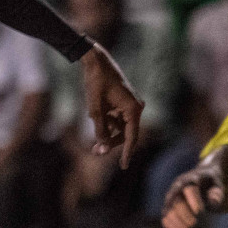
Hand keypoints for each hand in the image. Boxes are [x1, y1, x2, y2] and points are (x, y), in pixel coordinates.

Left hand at [79, 44, 143, 167]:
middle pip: (126, 133)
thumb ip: (100, 129)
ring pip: (120, 126)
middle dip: (111, 142)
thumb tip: (103, 148)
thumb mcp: (95, 109)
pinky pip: (116, 117)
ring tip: (92, 136)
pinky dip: (106, 120)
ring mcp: (130, 104)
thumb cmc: (95, 83)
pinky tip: (95, 113)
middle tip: (95, 152)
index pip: (132, 137)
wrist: (95, 61)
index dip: (127, 153)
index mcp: (133, 109)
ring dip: (107, 132)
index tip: (123, 166)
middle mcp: (135, 107)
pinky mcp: (123, 102)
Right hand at [162, 164, 224, 227]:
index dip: (193, 200)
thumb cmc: (211, 185)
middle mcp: (177, 187)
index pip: (189, 188)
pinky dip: (171, 226)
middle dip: (184, 214)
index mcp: (191, 180)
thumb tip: (213, 201)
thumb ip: (217, 193)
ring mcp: (171, 197)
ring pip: (168, 210)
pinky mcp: (168, 206)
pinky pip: (165, 217)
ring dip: (176, 222)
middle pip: (177, 201)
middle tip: (194, 224)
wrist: (200, 180)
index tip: (201, 212)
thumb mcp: (217, 186)